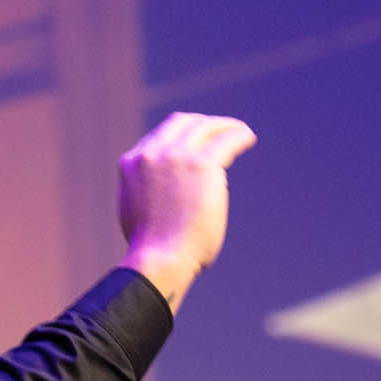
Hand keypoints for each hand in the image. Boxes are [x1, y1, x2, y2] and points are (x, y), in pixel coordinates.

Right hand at [117, 113, 256, 308]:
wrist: (159, 258)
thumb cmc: (151, 249)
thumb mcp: (135, 211)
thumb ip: (146, 192)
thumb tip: (161, 195)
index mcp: (132, 163)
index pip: (158, 138)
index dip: (179, 137)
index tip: (194, 142)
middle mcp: (153, 153)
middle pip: (181, 123)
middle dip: (200, 123)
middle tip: (217, 131)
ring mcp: (177, 156)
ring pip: (205, 128)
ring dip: (223, 126)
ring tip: (239, 132)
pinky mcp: (202, 164)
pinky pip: (225, 141)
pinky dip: (238, 136)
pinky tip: (247, 138)